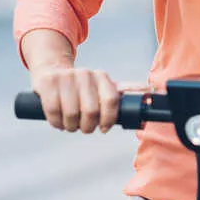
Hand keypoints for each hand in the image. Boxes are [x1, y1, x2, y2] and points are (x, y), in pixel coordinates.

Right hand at [31, 66, 149, 133]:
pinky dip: (55, 122)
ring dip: (70, 126)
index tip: (104, 128)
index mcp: (102, 77)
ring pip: (71, 113)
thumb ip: (126, 91)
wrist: (52, 71)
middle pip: (91, 112)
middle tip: (83, 127)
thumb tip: (151, 92)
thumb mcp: (104, 87)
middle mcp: (86, 74)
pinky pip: (53, 111)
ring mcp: (66, 77)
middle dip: (87, 127)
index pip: (112, 101)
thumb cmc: (83, 87)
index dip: (108, 120)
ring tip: (70, 124)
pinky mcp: (48, 82)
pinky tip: (58, 120)